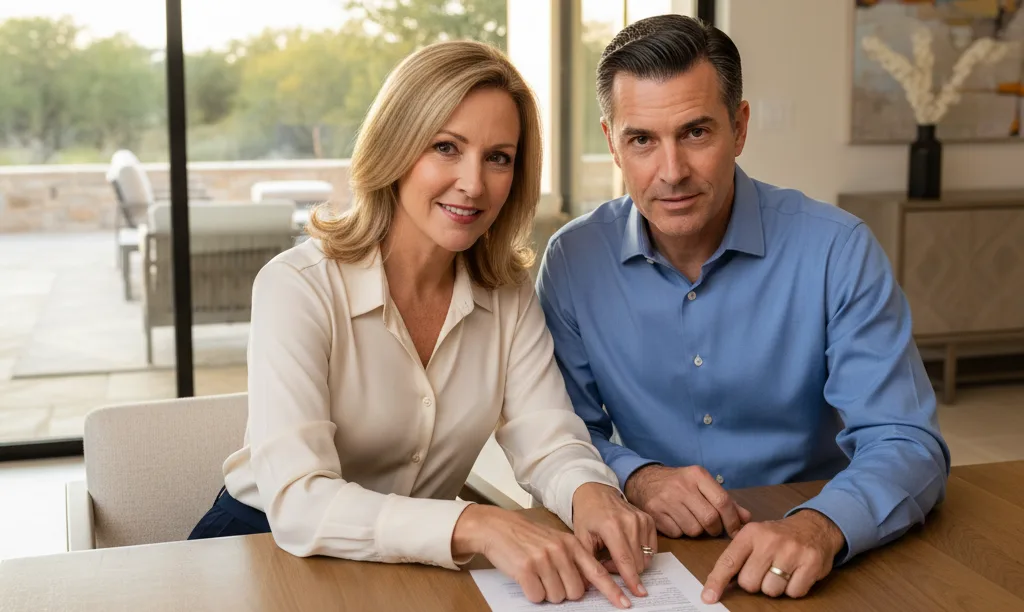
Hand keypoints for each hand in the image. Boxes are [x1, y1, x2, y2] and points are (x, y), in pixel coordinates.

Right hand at [452, 505, 633, 608]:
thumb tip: (586, 586)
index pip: (597, 572)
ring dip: (546, 593)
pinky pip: (537, 597)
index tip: (626, 603)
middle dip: (564, 592)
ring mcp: (544, 559)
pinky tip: (525, 578)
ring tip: (535, 575)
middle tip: (549, 579)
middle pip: (576, 592)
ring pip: (556, 597)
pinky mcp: (526, 569)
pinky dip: (532, 593)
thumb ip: (572, 560)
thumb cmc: (525, 537)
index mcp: (571, 544)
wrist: (495, 527)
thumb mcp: (554, 541)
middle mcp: (560, 550)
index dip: (612, 591)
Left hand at [571, 483, 656, 598]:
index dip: (631, 578)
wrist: (596, 493)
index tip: (637, 592)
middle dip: (624, 571)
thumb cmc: (587, 515)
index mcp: (611, 525)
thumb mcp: (581, 537)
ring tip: (615, 554)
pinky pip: (651, 549)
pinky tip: (626, 548)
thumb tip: (588, 585)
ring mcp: (642, 520)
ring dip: (632, 563)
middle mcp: (630, 522)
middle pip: (637, 561)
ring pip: (646, 557)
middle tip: (607, 562)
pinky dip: (640, 554)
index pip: (625, 559)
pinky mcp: (649, 520)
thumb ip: (587, 561)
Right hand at [624, 465, 751, 538]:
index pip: (722, 501)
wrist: (643, 480)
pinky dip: (680, 532)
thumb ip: (724, 500)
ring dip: (697, 531)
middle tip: (712, 528)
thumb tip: (746, 518)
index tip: (735, 530)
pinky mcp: (654, 513)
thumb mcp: (701, 484)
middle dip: (715, 529)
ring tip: (691, 520)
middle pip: (709, 519)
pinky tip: (676, 521)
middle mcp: (682, 486)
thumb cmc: (679, 483)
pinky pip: (677, 533)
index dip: (732, 520)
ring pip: (694, 530)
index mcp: (697, 475)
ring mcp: (666, 500)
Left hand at [701, 510, 845, 602]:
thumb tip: (717, 584)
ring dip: (775, 587)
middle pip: (749, 583)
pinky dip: (794, 589)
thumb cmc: (779, 536)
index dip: (717, 581)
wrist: (814, 526)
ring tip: (782, 571)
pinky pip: (794, 592)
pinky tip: (796, 573)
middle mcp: (770, 540)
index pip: (728, 561)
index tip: (709, 597)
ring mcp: (792, 551)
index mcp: (751, 533)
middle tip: (765, 570)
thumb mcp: (754, 536)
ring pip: (771, 591)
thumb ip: (736, 557)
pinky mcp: (811, 563)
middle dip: (755, 583)